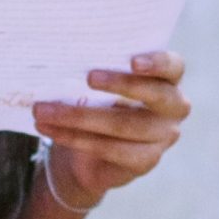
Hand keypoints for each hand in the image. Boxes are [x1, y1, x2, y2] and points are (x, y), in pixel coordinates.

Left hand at [33, 50, 191, 210]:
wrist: (93, 153)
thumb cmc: (101, 100)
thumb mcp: (104, 82)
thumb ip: (100, 69)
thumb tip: (67, 57)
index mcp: (169, 79)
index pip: (174, 66)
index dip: (157, 63)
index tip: (133, 60)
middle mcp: (175, 107)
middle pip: (155, 95)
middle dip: (121, 84)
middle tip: (89, 76)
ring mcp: (163, 137)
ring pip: (124, 125)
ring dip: (80, 116)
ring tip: (43, 109)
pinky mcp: (146, 161)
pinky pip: (110, 149)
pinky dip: (75, 138)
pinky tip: (51, 129)